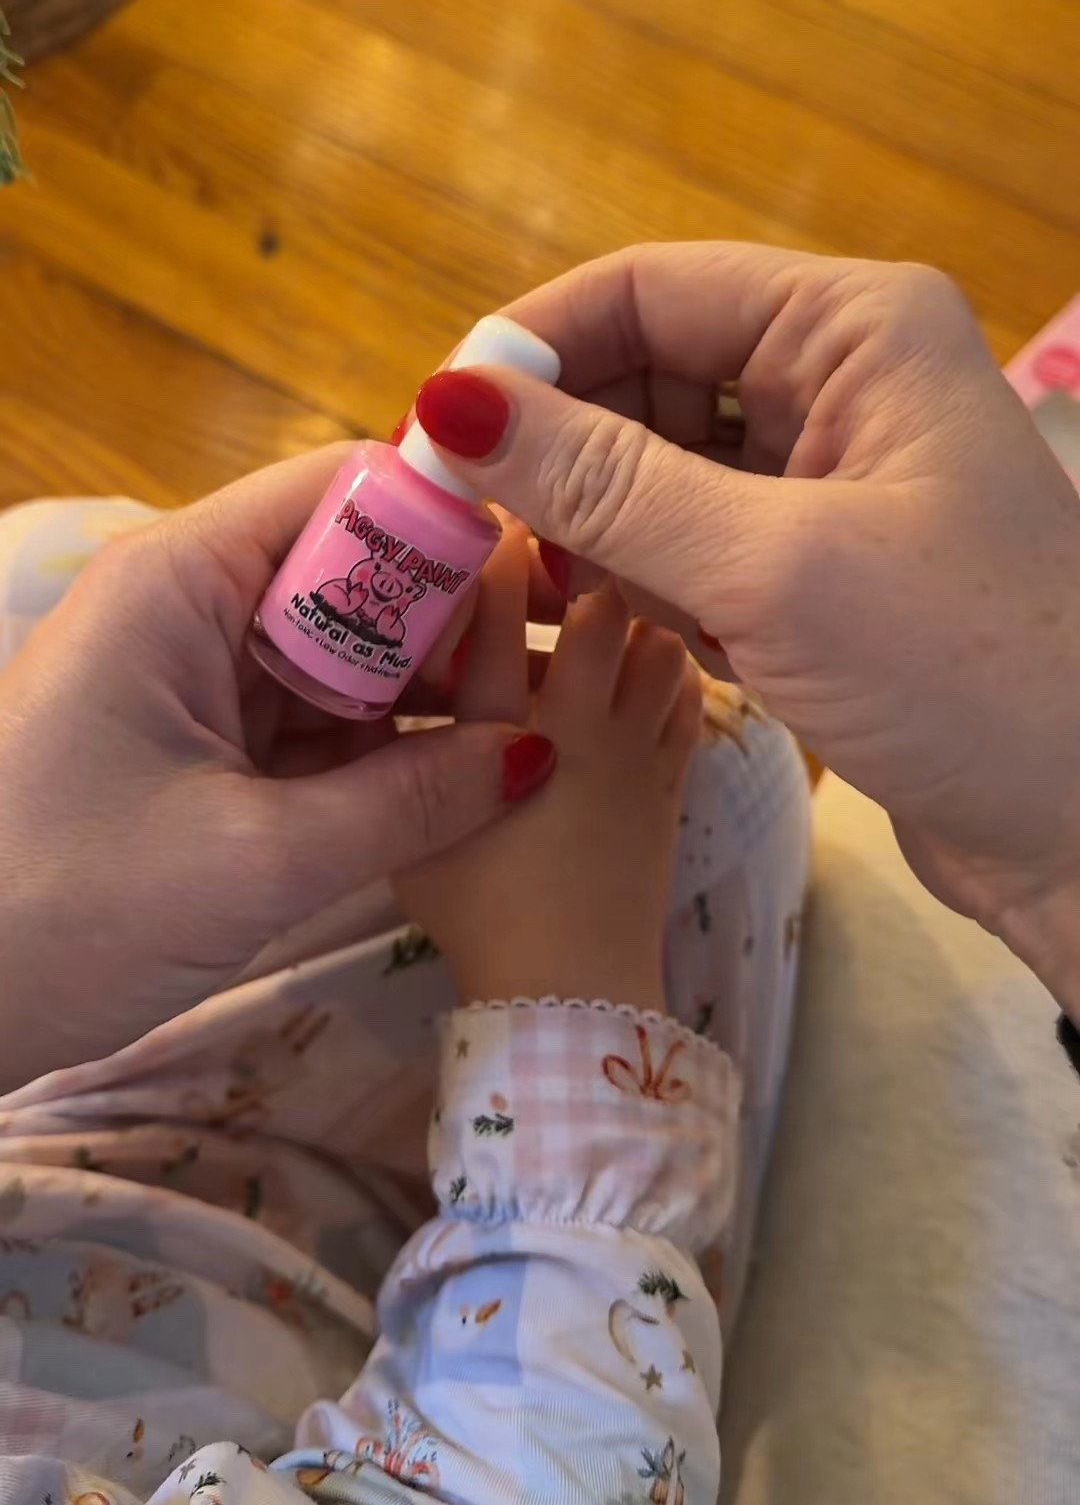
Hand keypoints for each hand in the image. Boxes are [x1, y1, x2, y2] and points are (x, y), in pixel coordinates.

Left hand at [0, 450, 554, 1089]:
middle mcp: (188, 607)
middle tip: (565, 666)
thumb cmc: (62, 908)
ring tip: (544, 723)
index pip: (341, 490)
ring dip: (428, 695)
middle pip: (351, 571)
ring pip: (340, 656)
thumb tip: (534, 755)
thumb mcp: (257, 859)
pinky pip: (310, 726)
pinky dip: (379, 752)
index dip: (450, 519)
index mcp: (181, 580)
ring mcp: (190, 681)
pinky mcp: (194, 752)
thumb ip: (408, 800)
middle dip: (455, 619)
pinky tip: (465, 778)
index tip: (554, 572)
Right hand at [397, 558, 700, 1013]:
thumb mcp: (411, 834)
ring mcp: (641, 751)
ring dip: (634, 615)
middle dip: (581, 565)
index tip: (489, 515)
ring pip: (657, 644)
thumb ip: (395, 753)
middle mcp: (580, 730)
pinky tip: (643, 658)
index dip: (496, 559)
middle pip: (598, 610)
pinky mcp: (675, 776)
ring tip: (604, 598)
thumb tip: (381, 666)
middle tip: (560, 540)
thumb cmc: (477, 911)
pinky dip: (669, 667)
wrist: (570, 989)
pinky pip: (687, 696)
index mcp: (500, 739)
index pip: (498, 621)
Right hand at [411, 246, 1079, 1003]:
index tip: (430, 426)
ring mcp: (830, 484)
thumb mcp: (772, 565)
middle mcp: (841, 384)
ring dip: (591, 522)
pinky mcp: (817, 575)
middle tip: (456, 521)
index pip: (650, 291)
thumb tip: (450, 402)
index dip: (533, 348)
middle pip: (647, 376)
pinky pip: (692, 545)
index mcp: (854, 329)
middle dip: (556, 444)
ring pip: (659, 469)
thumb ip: (606, 483)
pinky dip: (639, 578)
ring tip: (531, 585)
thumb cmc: (964, 672)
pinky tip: (603, 621)